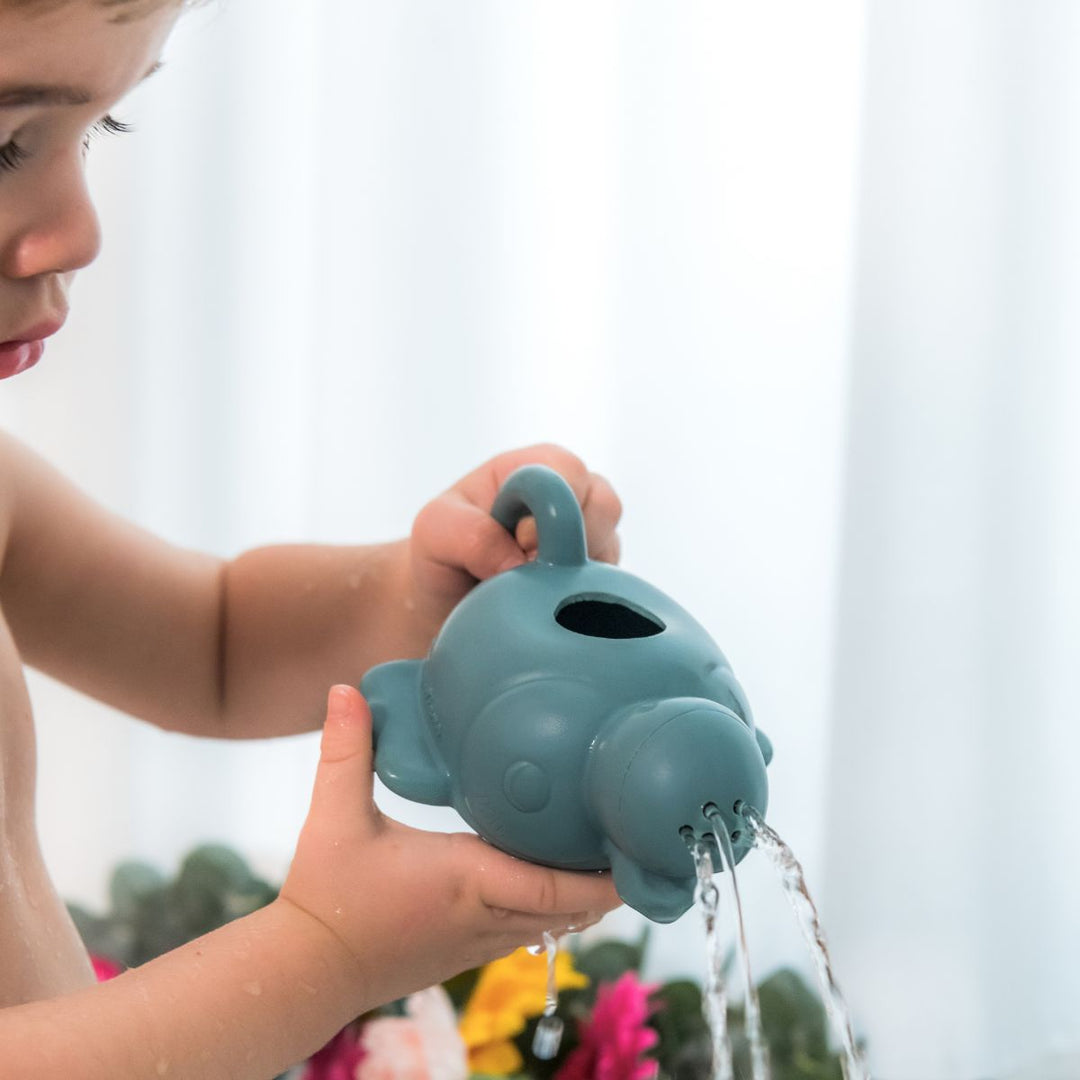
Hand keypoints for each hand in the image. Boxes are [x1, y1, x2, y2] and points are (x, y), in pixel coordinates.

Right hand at [280, 686, 620, 1007]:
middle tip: (639, 843)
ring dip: (585, 897)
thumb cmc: (326, 894)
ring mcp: (478, 942)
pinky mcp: (467, 953)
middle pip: (571, 909)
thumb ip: (346, 749)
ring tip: (610, 856)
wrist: (308, 968)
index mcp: (466, 879)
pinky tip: (559, 880)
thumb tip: (346, 690)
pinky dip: (555, 909)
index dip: (605, 877)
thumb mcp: (334, 815)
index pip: (555, 886)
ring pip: (553, 924)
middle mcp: (483, 916)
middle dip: (609, 883)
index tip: (637, 852)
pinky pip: (528, 931)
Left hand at [407, 444, 621, 633]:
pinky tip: (550, 606)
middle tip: (529, 571)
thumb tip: (517, 561)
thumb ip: (470, 534)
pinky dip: (586, 600)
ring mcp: (586, 536)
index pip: (567, 472)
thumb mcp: (434, 534)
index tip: (522, 544)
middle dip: (572, 543)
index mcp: (530, 469)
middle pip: (604, 505)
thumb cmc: (440, 558)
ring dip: (578, 575)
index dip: (552, 509)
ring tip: (535, 590)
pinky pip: (614, 586)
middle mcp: (567, 495)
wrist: (448, 611)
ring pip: (612, 548)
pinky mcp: (596, 576)